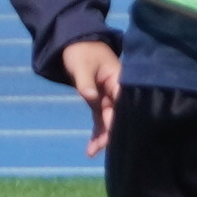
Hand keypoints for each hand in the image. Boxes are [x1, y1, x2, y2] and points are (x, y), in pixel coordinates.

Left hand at [61, 36, 122, 154]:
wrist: (75, 43)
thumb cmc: (81, 52)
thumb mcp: (82, 65)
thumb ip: (86, 83)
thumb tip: (90, 97)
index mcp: (118, 80)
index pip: (121, 102)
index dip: (118, 118)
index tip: (113, 133)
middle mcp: (116, 90)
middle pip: (116, 114)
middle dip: (109, 132)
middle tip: (99, 148)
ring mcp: (108, 97)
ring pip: (108, 120)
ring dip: (101, 136)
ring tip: (91, 152)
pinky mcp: (100, 101)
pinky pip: (100, 118)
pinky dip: (96, 132)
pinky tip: (91, 148)